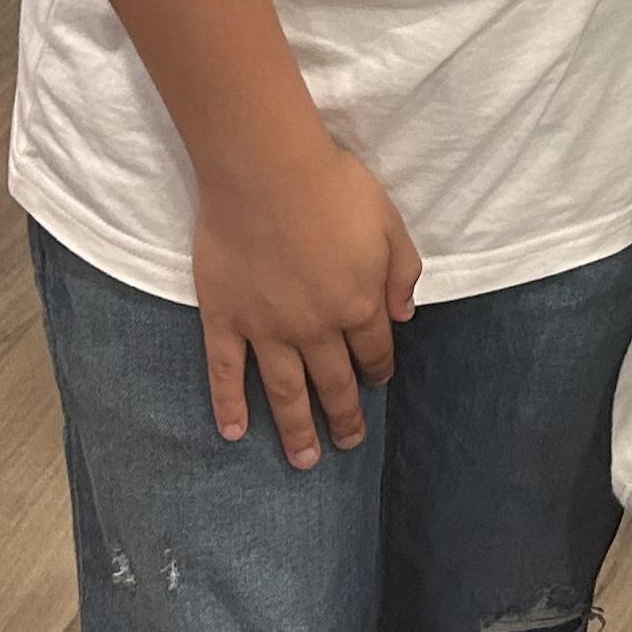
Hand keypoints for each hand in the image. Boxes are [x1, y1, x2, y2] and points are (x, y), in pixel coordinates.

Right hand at [191, 135, 421, 467]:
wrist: (266, 171)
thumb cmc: (332, 186)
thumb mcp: (390, 223)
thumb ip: (402, 273)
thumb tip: (406, 316)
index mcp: (359, 304)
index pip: (374, 351)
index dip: (378, 370)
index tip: (376, 383)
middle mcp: (315, 328)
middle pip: (333, 383)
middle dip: (344, 417)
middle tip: (348, 443)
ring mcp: (267, 328)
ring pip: (284, 391)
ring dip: (296, 429)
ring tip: (303, 460)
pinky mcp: (225, 318)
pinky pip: (225, 371)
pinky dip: (228, 404)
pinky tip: (234, 432)